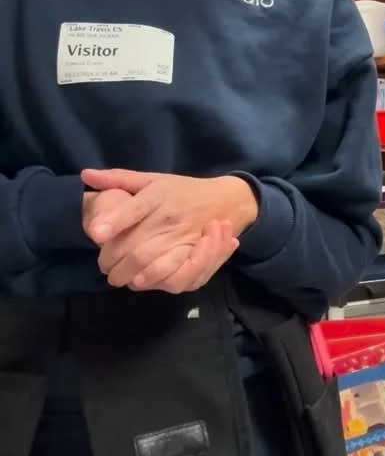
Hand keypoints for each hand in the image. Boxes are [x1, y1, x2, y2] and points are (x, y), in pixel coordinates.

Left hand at [81, 169, 257, 292]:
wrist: (228, 200)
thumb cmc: (184, 190)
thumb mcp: (154, 179)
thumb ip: (119, 179)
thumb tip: (86, 174)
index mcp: (159, 195)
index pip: (133, 210)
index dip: (112, 222)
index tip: (95, 234)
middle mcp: (170, 217)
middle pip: (135, 245)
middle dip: (112, 260)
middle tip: (103, 266)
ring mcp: (184, 238)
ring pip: (149, 263)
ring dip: (128, 274)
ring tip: (117, 277)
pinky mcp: (195, 256)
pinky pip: (173, 276)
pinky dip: (154, 281)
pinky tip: (141, 281)